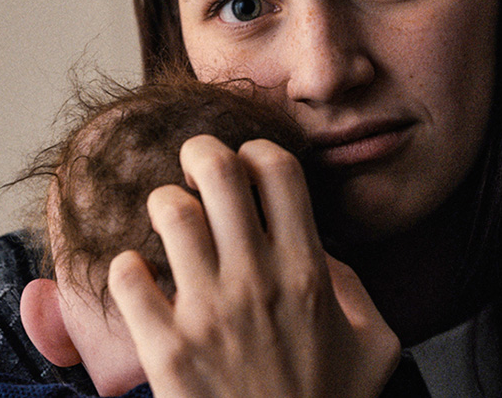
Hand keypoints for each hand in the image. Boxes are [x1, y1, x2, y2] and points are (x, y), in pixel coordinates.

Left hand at [108, 135, 399, 397]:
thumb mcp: (373, 343)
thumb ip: (354, 286)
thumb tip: (319, 248)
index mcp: (307, 271)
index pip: (278, 170)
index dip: (258, 151)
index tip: (248, 164)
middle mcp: (256, 280)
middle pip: (218, 172)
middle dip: (202, 153)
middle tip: (195, 165)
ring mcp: (208, 313)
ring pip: (170, 212)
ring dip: (165, 203)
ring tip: (170, 218)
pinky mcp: (165, 349)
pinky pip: (128, 276)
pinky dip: (128, 267)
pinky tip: (141, 276)